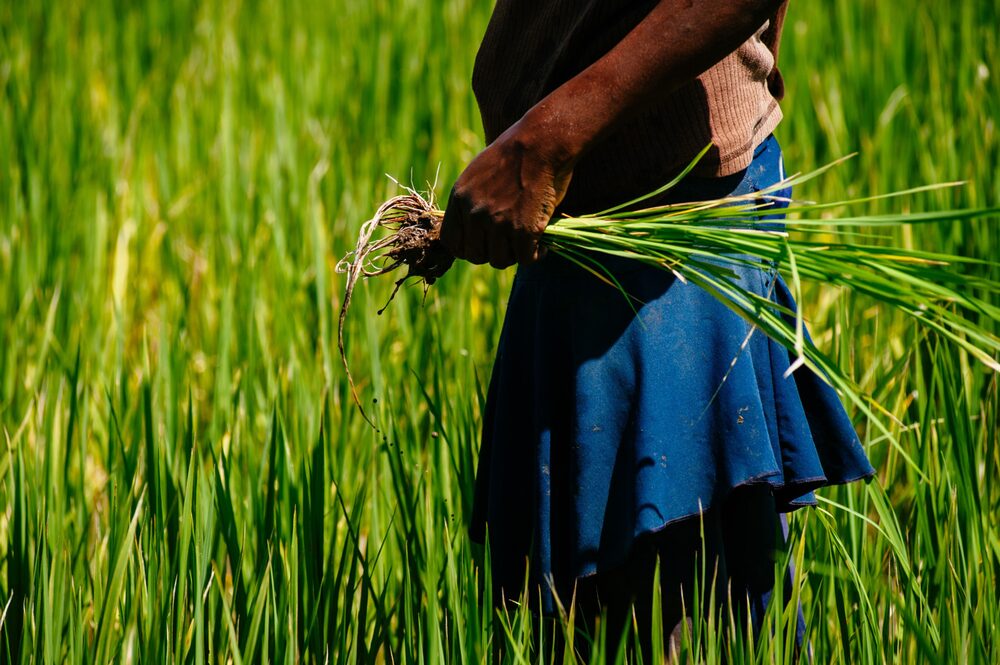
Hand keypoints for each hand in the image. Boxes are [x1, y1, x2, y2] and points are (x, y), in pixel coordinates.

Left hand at [440, 116, 573, 268]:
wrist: (541, 143)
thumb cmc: (515, 154)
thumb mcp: (478, 173)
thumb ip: (471, 200)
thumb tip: (472, 226)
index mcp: (459, 198)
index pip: (450, 242)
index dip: (466, 248)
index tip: (483, 245)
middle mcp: (474, 213)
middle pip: (475, 256)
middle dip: (492, 253)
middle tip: (510, 243)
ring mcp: (497, 223)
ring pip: (499, 261)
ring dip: (514, 255)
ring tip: (527, 243)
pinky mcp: (522, 230)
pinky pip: (525, 259)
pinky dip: (536, 256)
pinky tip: (542, 246)